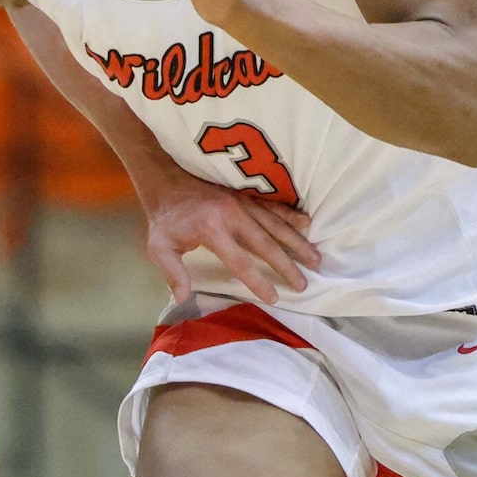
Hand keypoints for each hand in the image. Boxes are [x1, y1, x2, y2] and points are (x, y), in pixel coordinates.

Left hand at [143, 179, 318, 304]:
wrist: (166, 179)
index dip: (258, 281)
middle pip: (266, 244)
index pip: (240, 261)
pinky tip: (308, 223)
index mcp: (212, 230)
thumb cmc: (165, 219)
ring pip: (276, 224)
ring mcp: (242, 202)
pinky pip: (273, 206)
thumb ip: (173, 272)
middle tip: (304, 284)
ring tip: (316, 259)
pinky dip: (291, 215)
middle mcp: (232, 214)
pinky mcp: (246, 194)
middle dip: (287, 265)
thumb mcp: (159, 247)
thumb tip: (183, 297)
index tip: (274, 297)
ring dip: (297, 242)